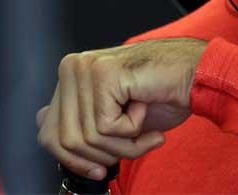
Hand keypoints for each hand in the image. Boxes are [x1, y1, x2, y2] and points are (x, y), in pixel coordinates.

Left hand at [36, 38, 207, 179]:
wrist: (196, 75)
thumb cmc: (161, 93)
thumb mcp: (114, 116)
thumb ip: (79, 118)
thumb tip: (41, 123)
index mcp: (70, 76)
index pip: (48, 133)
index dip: (74, 160)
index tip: (99, 170)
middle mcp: (72, 68)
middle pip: (67, 140)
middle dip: (105, 153)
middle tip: (135, 144)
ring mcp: (86, 69)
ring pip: (88, 137)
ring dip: (124, 144)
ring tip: (145, 129)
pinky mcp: (103, 74)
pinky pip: (106, 127)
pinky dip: (133, 130)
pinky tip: (145, 108)